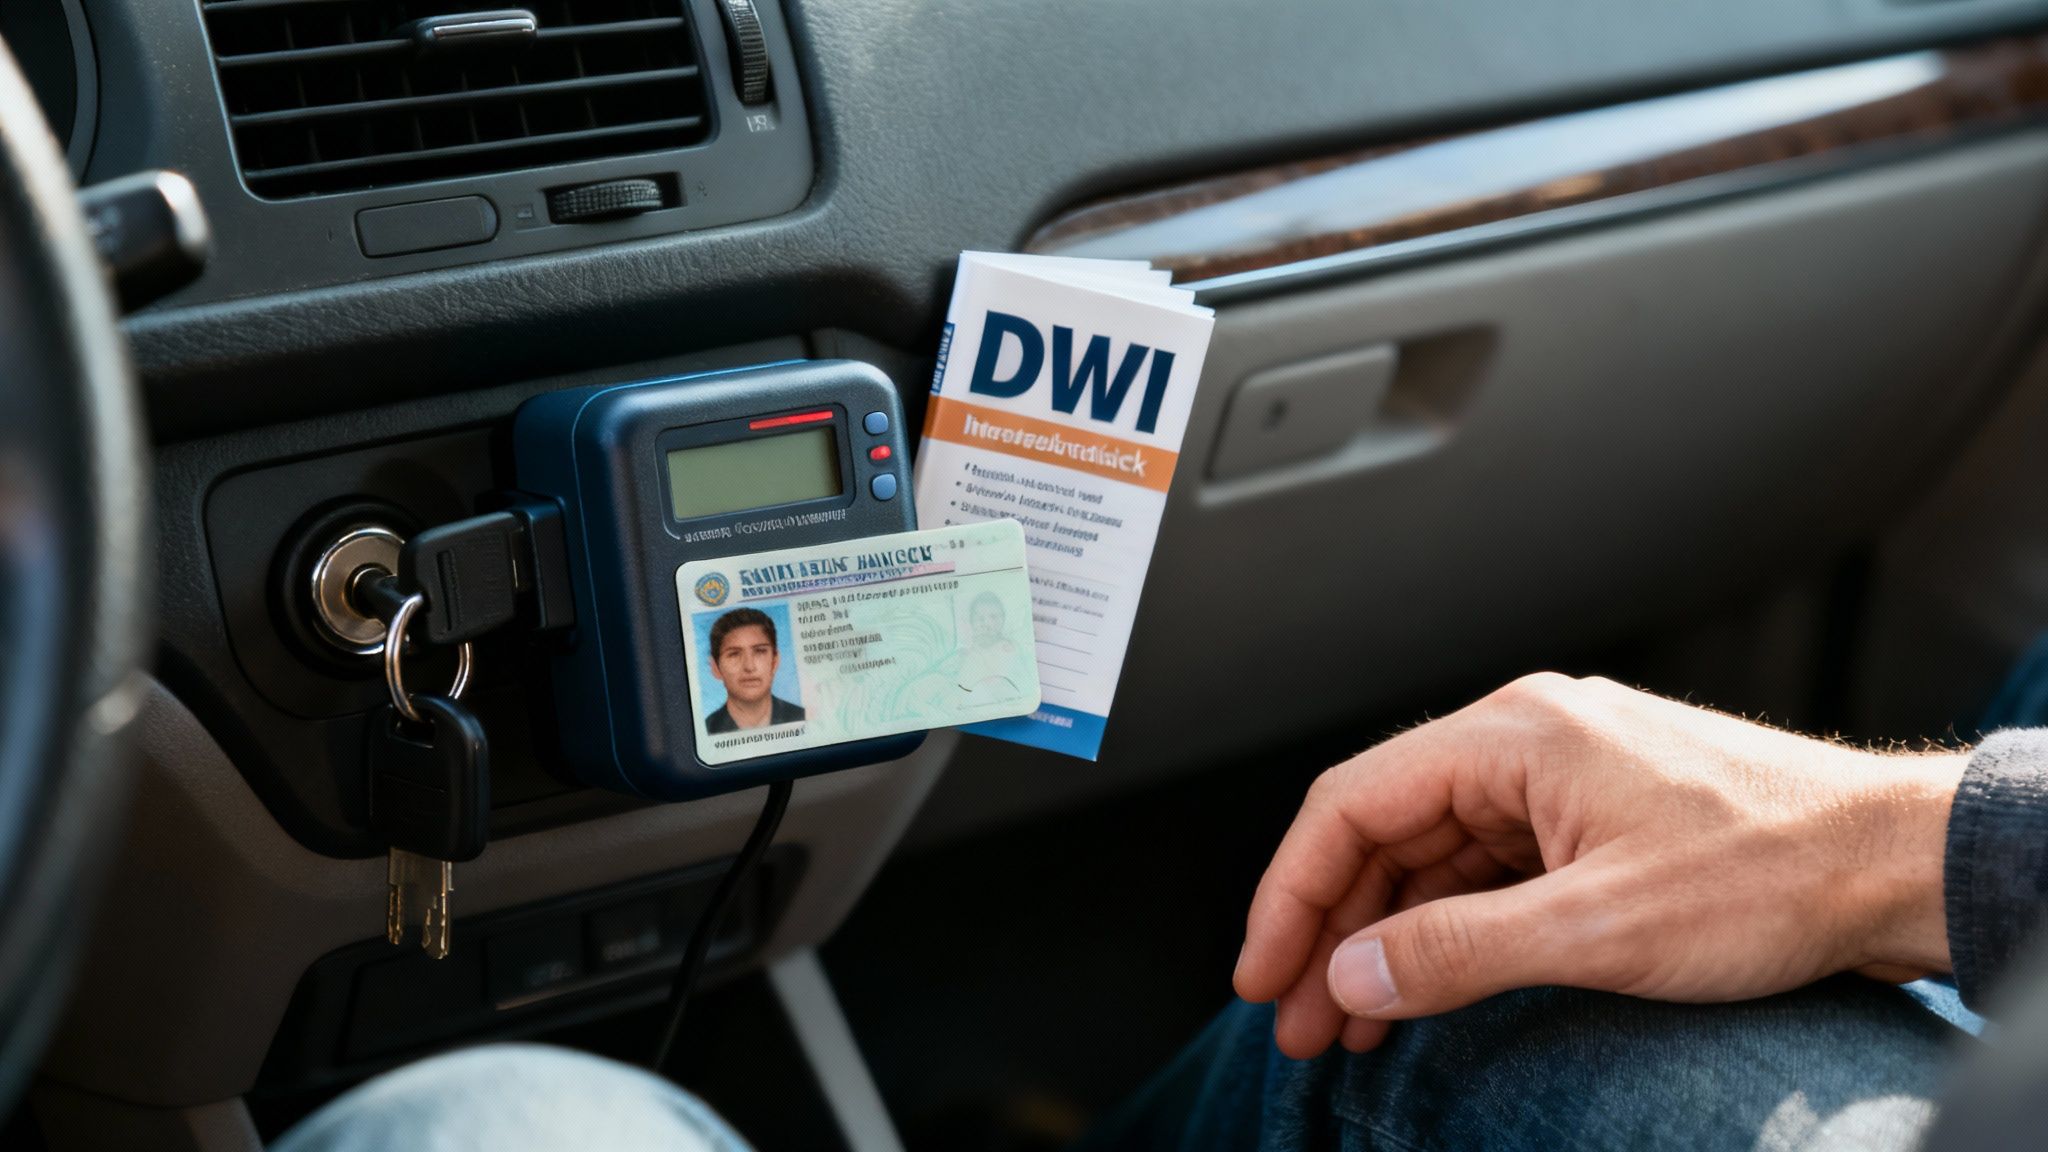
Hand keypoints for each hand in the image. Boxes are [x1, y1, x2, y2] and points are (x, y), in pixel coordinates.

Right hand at [1232, 674, 1965, 1059]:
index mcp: (1513, 735)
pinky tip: (1425, 986)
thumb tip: (1350, 972)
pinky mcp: (1593, 817)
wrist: (1896, 863)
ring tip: (1350, 1024)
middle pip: (1384, 832)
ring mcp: (1561, 776)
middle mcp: (1526, 740)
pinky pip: (1487, 869)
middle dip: (1333, 931)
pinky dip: (1448, 930)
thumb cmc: (1774, 871)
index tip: (1263, 973)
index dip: (1291, 894)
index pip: (1352, 803)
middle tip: (1297, 1019)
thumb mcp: (1598, 929)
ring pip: (1433, 857)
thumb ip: (1457, 950)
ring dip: (1387, 938)